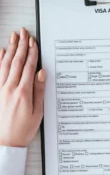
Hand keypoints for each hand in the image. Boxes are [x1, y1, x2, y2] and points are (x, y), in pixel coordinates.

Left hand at [0, 28, 45, 147]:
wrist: (5, 142)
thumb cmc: (23, 128)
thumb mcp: (38, 112)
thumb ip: (39, 90)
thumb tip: (41, 73)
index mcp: (23, 92)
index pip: (28, 67)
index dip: (32, 53)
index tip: (33, 41)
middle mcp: (9, 87)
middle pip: (16, 61)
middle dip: (21, 45)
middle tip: (23, 32)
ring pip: (5, 63)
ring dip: (10, 49)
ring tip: (13, 37)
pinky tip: (0, 52)